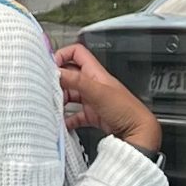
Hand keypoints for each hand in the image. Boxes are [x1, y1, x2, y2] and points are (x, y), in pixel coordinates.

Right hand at [54, 42, 162, 157]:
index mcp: (96, 73)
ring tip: (53, 105)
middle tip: (48, 89)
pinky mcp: (94, 115)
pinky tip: (63, 122)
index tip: (50, 66)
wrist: (138, 132)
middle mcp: (94, 84)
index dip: (62, 55)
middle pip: (70, 75)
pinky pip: (76, 114)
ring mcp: (93, 100)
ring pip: (71, 95)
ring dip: (61, 100)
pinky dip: (68, 118)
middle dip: (58, 81)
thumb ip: (76, 81)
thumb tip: (57, 72)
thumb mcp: (98, 92)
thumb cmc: (126, 110)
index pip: (76, 53)